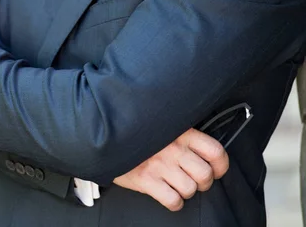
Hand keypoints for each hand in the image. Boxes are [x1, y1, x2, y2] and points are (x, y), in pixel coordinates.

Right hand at [113, 128, 228, 210]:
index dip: (220, 165)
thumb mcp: (163, 126)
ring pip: (190, 189)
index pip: (215, 151)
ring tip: (178, 185)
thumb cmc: (138, 133)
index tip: (216, 169)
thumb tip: (203, 148)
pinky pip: (173, 201)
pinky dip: (174, 202)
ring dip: (186, 192)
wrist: (108, 138)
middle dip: (203, 182)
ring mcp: (159, 165)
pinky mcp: (146, 180)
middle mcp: (173, 148)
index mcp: (180, 132)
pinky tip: (168, 194)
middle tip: (193, 179)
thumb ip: (182, 132)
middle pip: (205, 175)